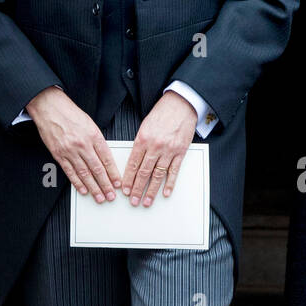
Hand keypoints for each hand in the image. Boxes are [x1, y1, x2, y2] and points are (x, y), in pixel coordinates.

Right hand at [26, 86, 120, 202]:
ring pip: (84, 173)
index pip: (107, 159)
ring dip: (93, 187)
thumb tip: (105, 158)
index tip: (118, 183)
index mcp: (94, 136)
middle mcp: (83, 145)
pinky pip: (70, 172)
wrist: (51, 108)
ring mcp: (70, 151)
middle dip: (105, 185)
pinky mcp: (59, 154)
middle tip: (111, 195)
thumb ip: (98, 141)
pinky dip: (77, 182)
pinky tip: (83, 190)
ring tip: (99, 197)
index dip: (113, 173)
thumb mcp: (91, 124)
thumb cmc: (70, 114)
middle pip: (97, 169)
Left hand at [121, 91, 197, 206]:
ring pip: (158, 175)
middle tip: (133, 200)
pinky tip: (165, 192)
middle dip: (137, 189)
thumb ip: (140, 143)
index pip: (132, 164)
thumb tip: (135, 161)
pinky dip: (169, 183)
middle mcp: (155, 146)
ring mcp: (168, 150)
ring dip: (151, 190)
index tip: (124, 190)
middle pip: (144, 172)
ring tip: (146, 201)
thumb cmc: (163, 113)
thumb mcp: (145, 126)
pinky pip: (174, 171)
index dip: (128, 179)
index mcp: (143, 139)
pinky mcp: (180, 152)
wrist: (181, 105)